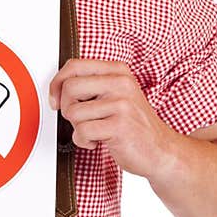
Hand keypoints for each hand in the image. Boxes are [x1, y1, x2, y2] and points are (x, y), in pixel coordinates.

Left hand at [47, 58, 178, 179]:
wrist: (160, 150)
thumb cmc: (134, 125)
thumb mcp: (116, 95)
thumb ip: (92, 86)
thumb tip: (57, 87)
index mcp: (118, 71)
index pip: (74, 66)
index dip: (57, 83)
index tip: (56, 99)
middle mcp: (120, 83)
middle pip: (69, 88)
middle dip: (67, 109)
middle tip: (81, 119)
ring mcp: (121, 104)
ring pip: (73, 112)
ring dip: (78, 128)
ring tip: (96, 131)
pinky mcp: (119, 125)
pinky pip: (82, 132)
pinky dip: (84, 142)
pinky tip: (99, 141)